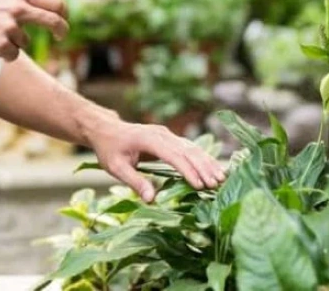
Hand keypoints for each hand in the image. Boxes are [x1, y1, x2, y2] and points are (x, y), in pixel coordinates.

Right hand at [0, 0, 68, 60]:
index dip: (63, 13)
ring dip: (13, 42)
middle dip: (61, 31)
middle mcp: (17, 8)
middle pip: (53, 22)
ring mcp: (9, 27)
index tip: (63, 20)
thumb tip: (44, 3)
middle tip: (60, 36)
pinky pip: (12, 54)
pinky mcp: (0, 45)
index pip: (54, 3)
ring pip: (24, 42)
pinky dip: (3, 53)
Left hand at [89, 119, 226, 201]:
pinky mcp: (170, 138)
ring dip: (207, 162)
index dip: (188, 170)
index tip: (199, 185)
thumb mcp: (116, 167)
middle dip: (203, 167)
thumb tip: (152, 200)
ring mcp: (167, 134)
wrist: (107, 129)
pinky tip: (214, 168)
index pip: (173, 155)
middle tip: (217, 184)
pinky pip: (189, 148)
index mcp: (149, 139)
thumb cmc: (109, 149)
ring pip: (192, 147)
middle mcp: (162, 134)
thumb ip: (135, 181)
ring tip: (221, 178)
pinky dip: (203, 158)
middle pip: (188, 150)